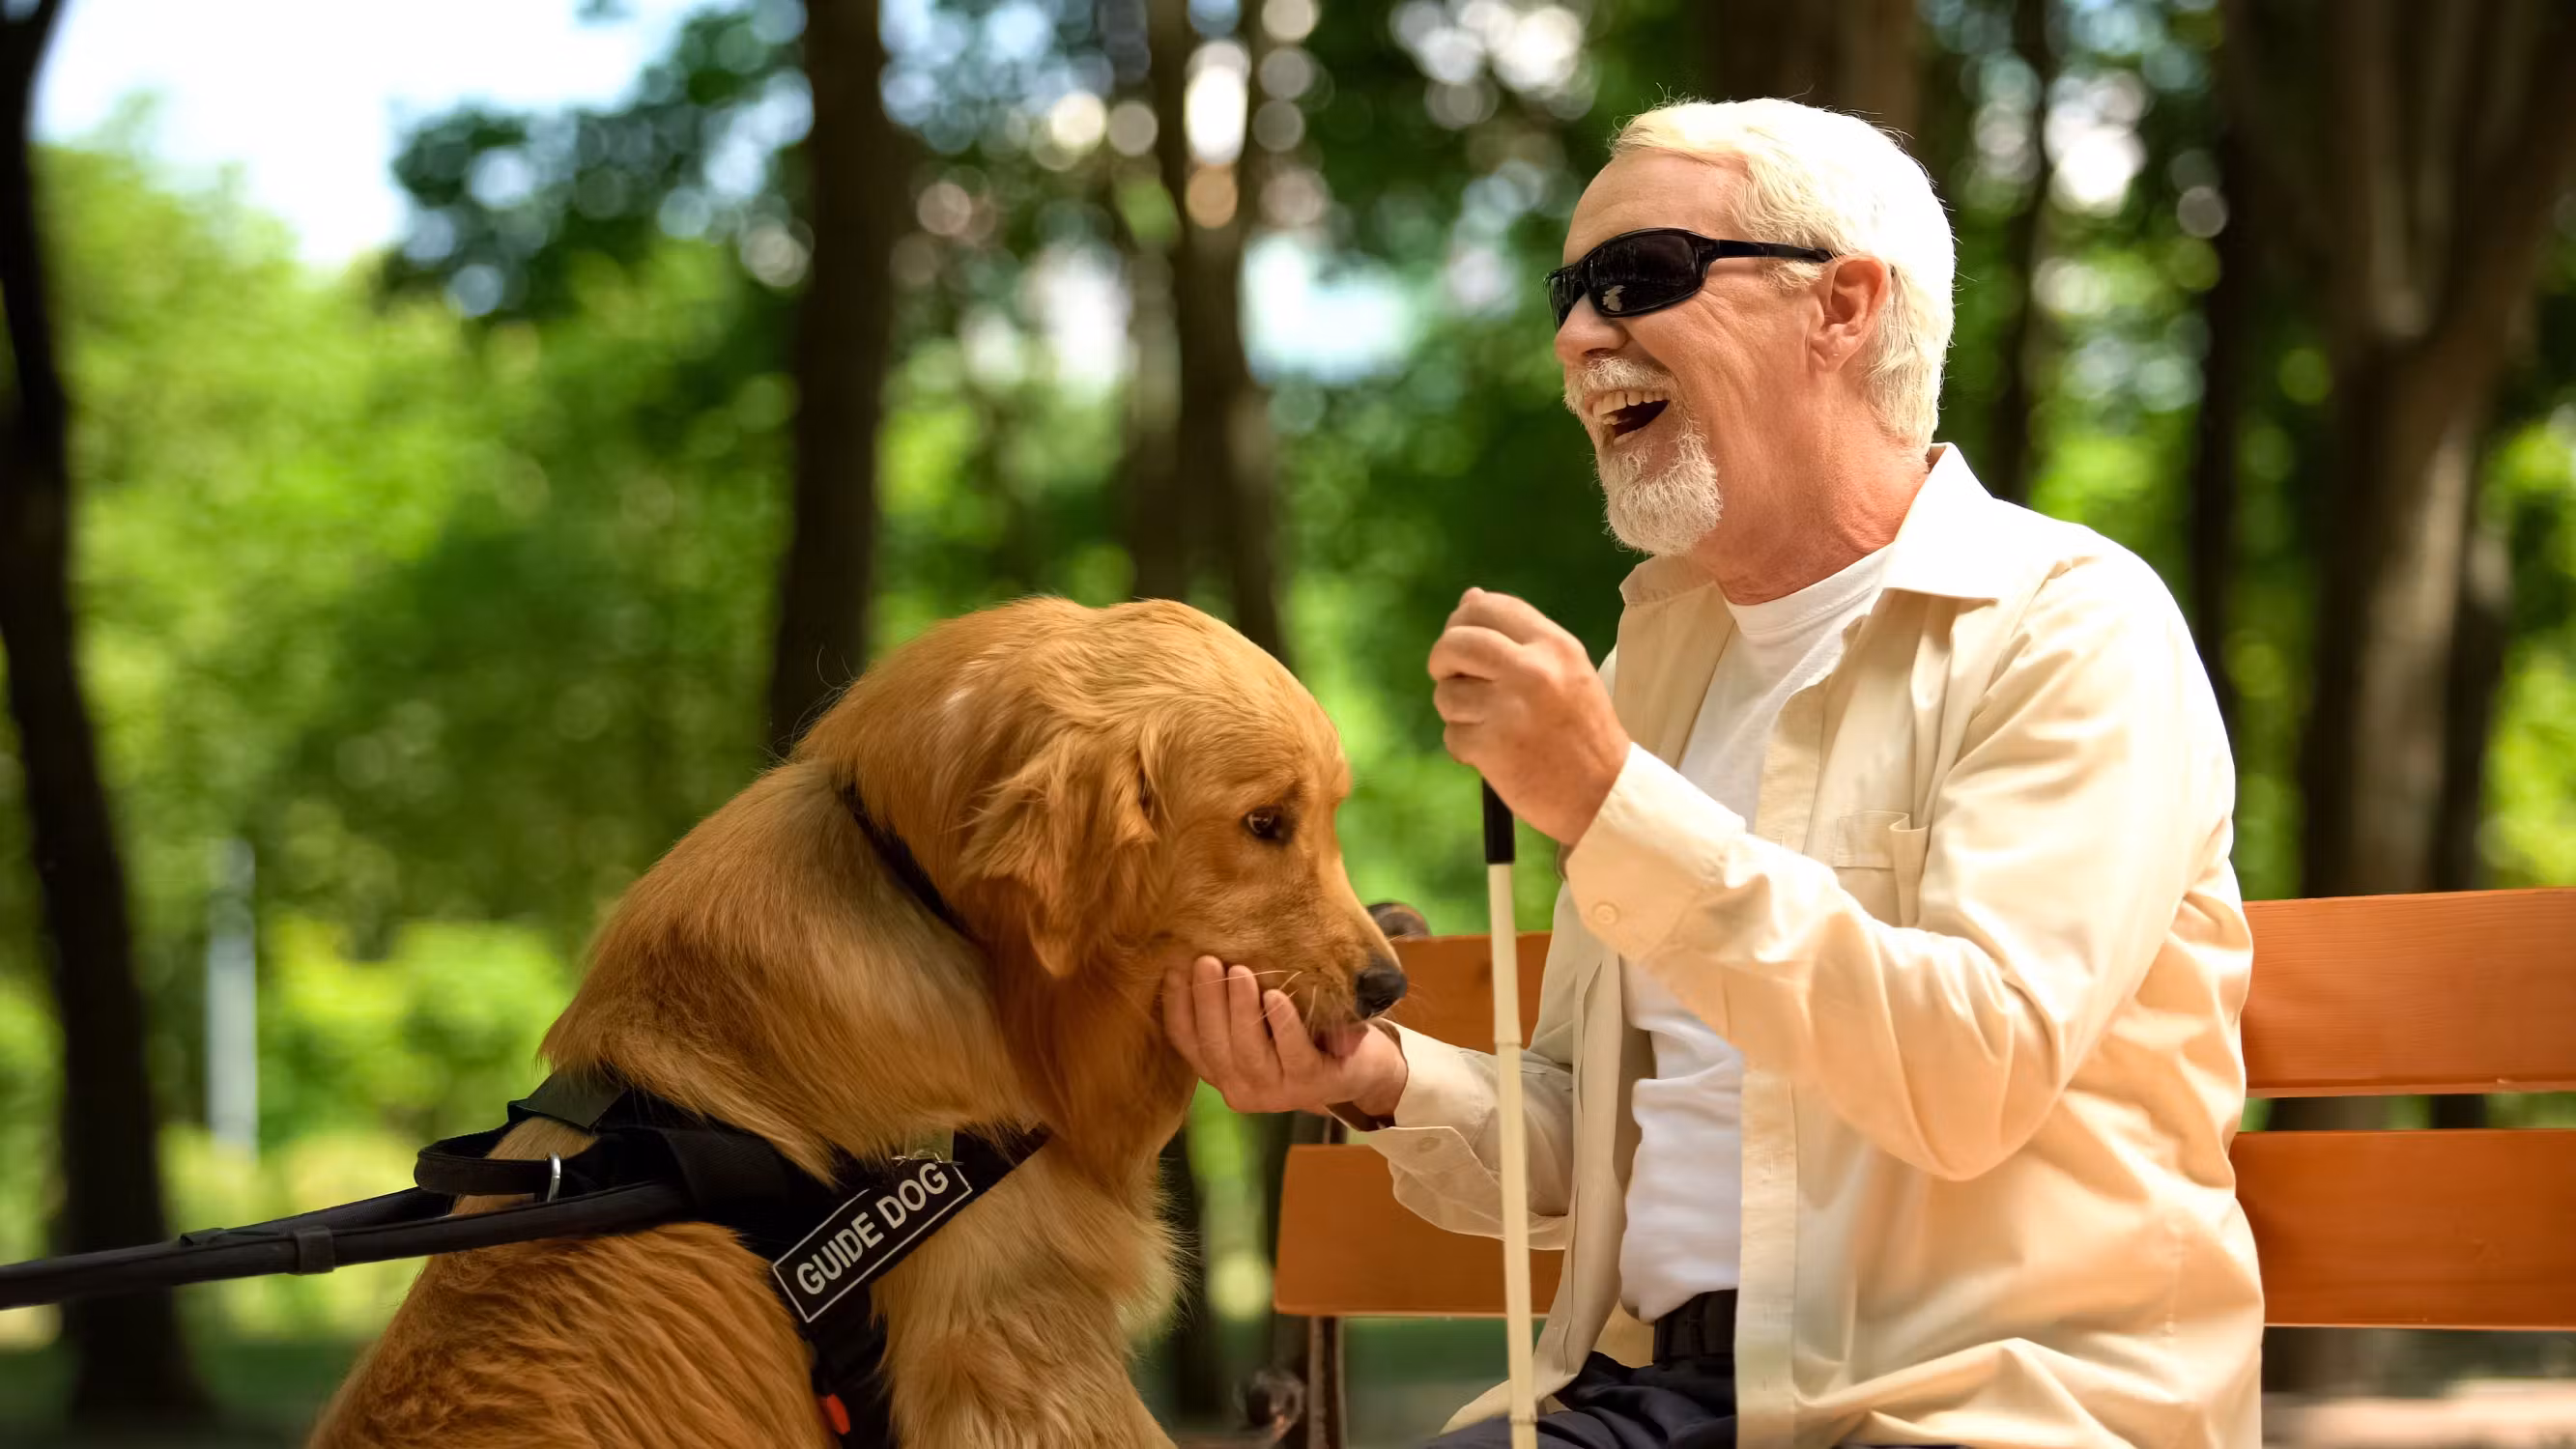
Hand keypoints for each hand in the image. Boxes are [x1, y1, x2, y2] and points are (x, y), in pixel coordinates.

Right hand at [1161, 956, 1408, 1117]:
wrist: (1365, 1067)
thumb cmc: (1303, 1032)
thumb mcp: (1260, 1020)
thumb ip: (1228, 1003)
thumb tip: (1188, 953)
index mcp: (1221, 1070)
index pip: (1186, 1040)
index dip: (1176, 1004)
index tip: (1173, 966)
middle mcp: (1241, 1088)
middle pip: (1213, 1045)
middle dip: (1207, 1001)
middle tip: (1206, 960)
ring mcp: (1277, 1092)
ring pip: (1247, 1052)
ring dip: (1240, 1010)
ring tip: (1238, 972)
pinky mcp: (1314, 1083)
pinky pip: (1293, 1053)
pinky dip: (1282, 1024)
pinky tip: (1276, 997)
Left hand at [1429, 588, 1628, 842]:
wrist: (1605, 795)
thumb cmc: (1583, 732)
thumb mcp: (1565, 671)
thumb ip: (1518, 637)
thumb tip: (1470, 597)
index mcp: (1553, 645)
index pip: (1489, 607)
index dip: (1463, 620)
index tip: (1461, 641)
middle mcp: (1531, 670)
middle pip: (1455, 642)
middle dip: (1442, 660)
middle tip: (1452, 678)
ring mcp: (1509, 709)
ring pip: (1446, 693)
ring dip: (1455, 710)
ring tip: (1487, 724)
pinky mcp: (1491, 747)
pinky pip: (1452, 734)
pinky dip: (1464, 747)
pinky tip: (1492, 753)